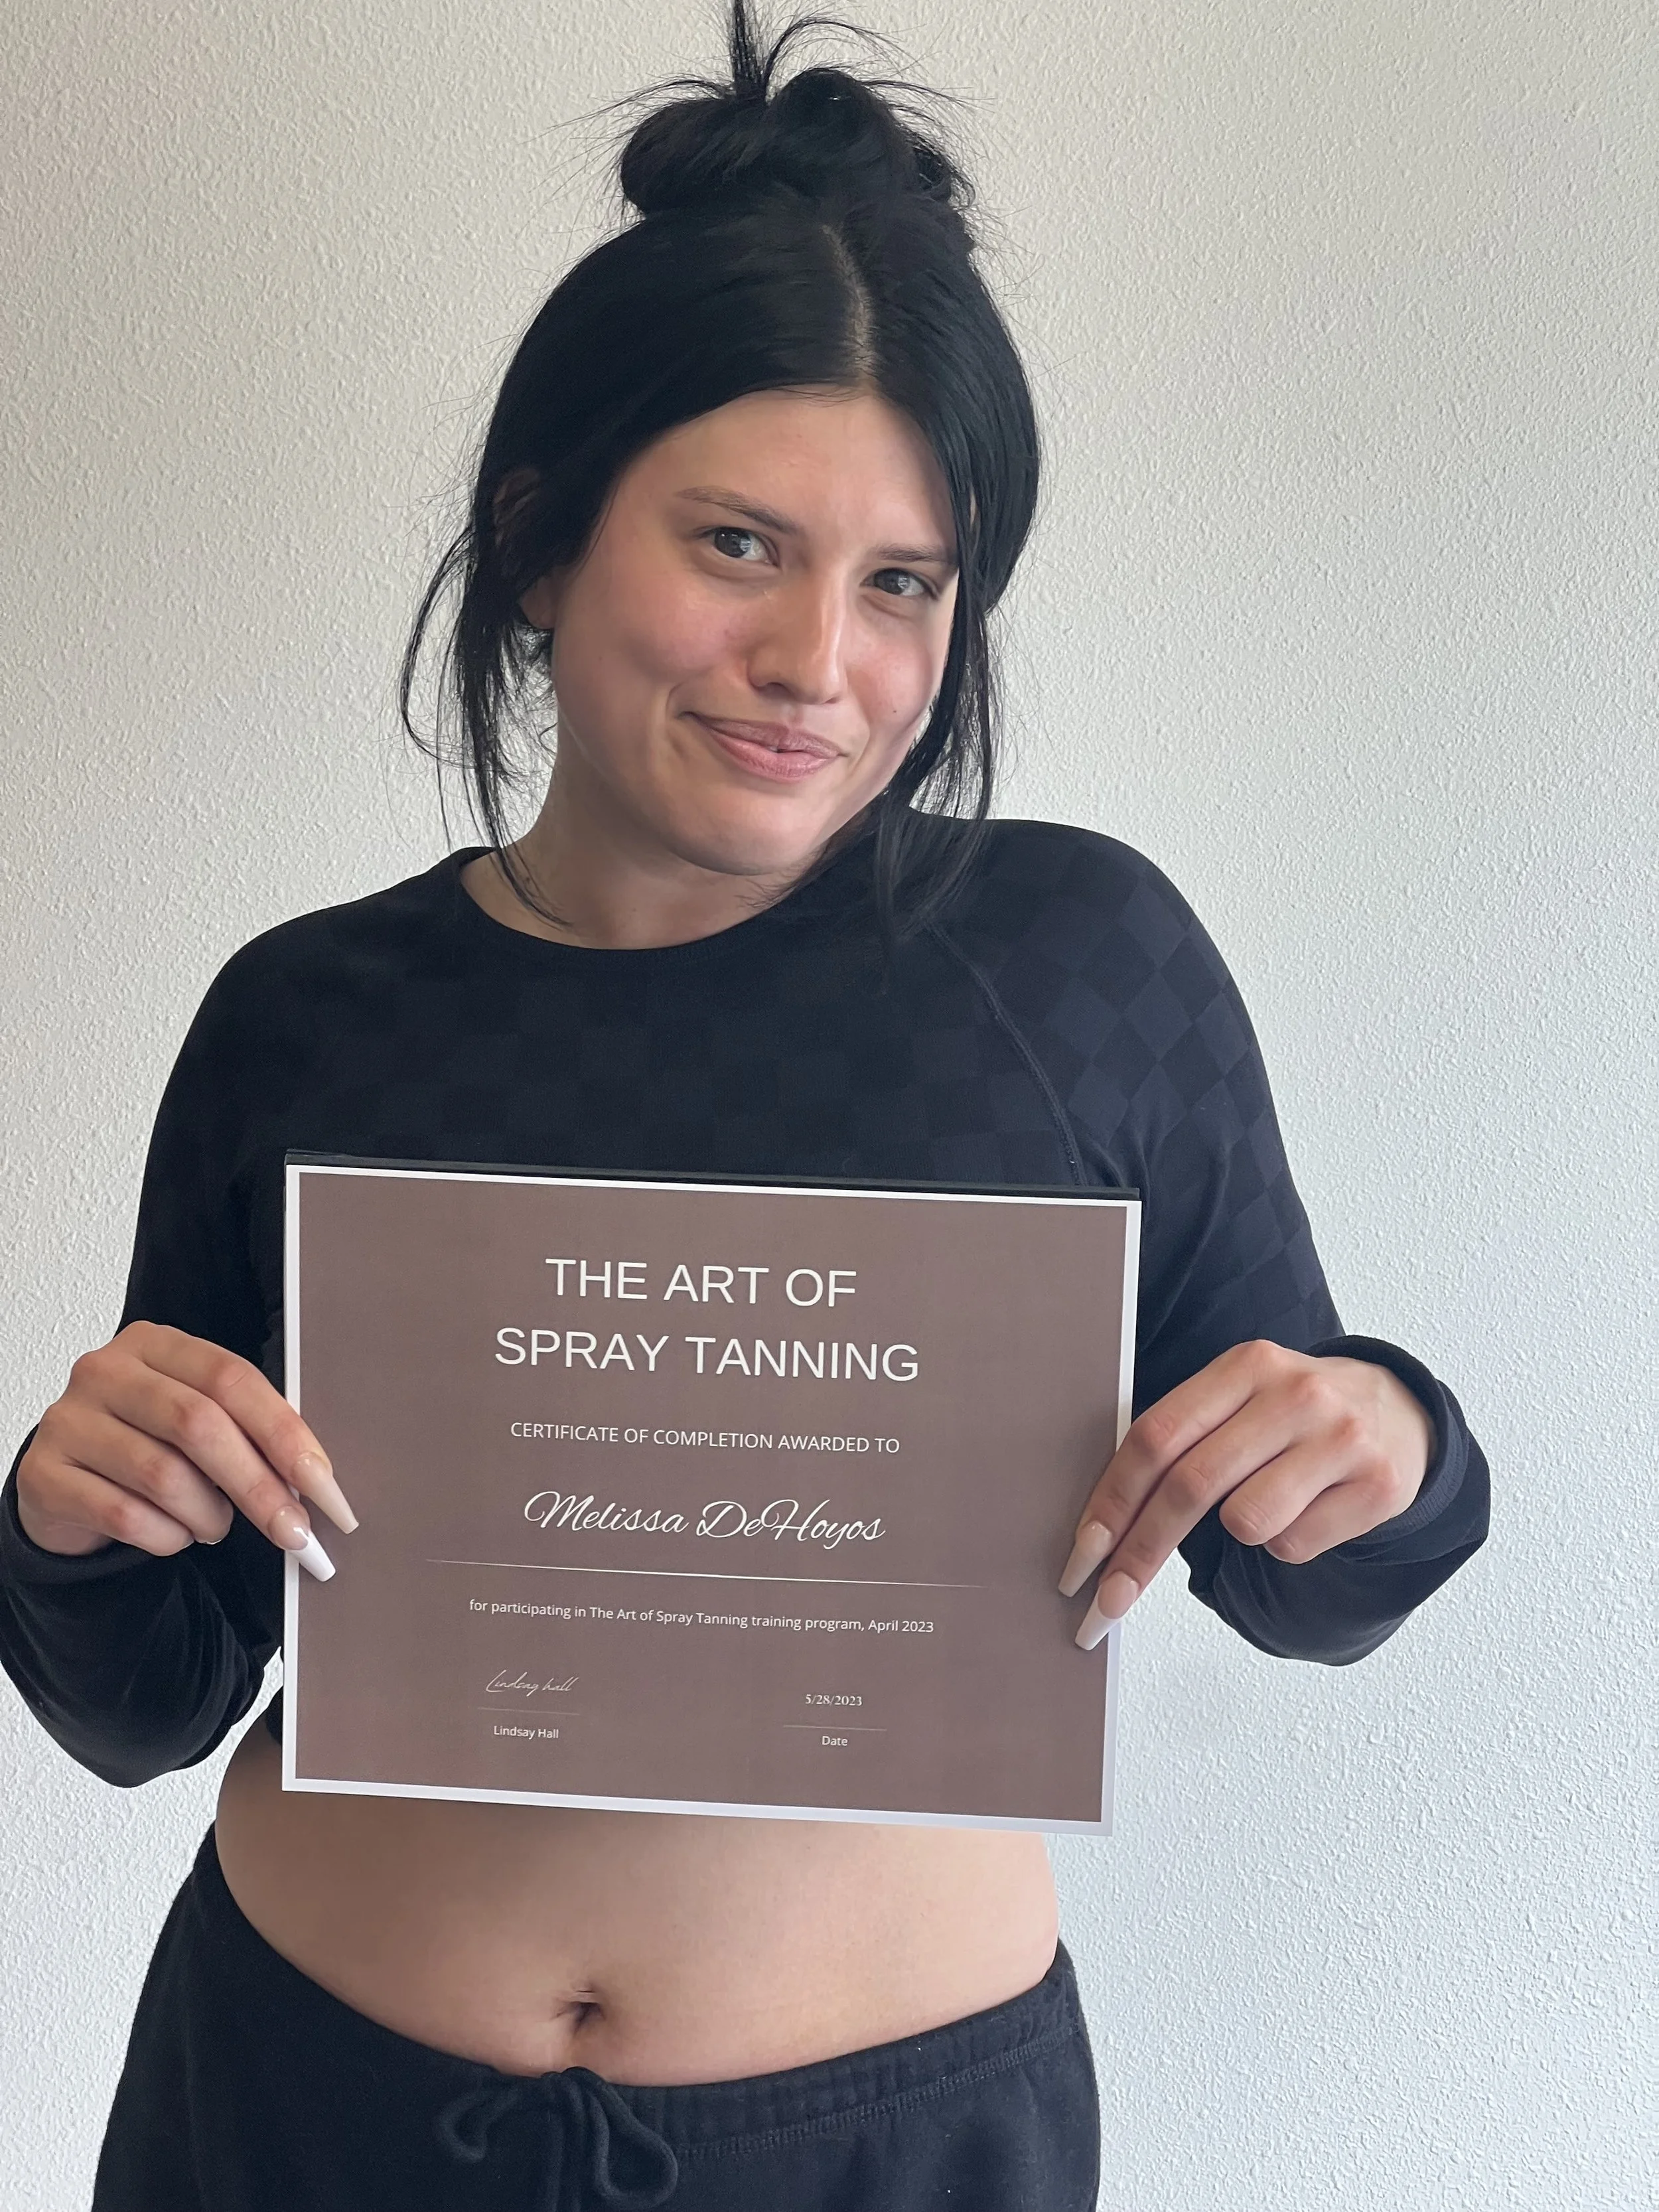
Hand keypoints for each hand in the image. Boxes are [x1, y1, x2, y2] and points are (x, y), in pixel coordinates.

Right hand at [15, 1320, 356, 1572]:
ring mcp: (68, 1420)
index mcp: (156, 1343)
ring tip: (216, 1526)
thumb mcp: (195, 1419)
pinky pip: (124, 1515)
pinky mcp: (43, 1474)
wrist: (65, 1481)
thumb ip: (245, 1429)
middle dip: (258, 1485)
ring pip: (163, 1475)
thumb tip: (313, 1478)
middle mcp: (106, 1371)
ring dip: (208, 1515)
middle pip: (199, 1424)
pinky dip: (166, 1537)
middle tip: (293, 1530)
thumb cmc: (149, 1445)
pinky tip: (174, 1535)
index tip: (323, 1483)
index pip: (231, 1378)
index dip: (284, 1432)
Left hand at [1059, 1341, 1434, 1649]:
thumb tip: (1103, 1524)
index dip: (1111, 1500)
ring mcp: (1341, 1438)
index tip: (1081, 1554)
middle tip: (1107, 1602)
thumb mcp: (1241, 1397)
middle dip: (1139, 1553)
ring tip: (1266, 1501)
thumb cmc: (1294, 1414)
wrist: (1403, 1411)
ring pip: (1246, 1521)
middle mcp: (1294, 1394)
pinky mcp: (1378, 1487)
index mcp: (1245, 1366)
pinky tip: (1310, 1507)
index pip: (1157, 1436)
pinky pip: (1294, 1545)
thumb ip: (1182, 1437)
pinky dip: (1286, 1542)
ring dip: (1238, 1532)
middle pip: (1190, 1486)